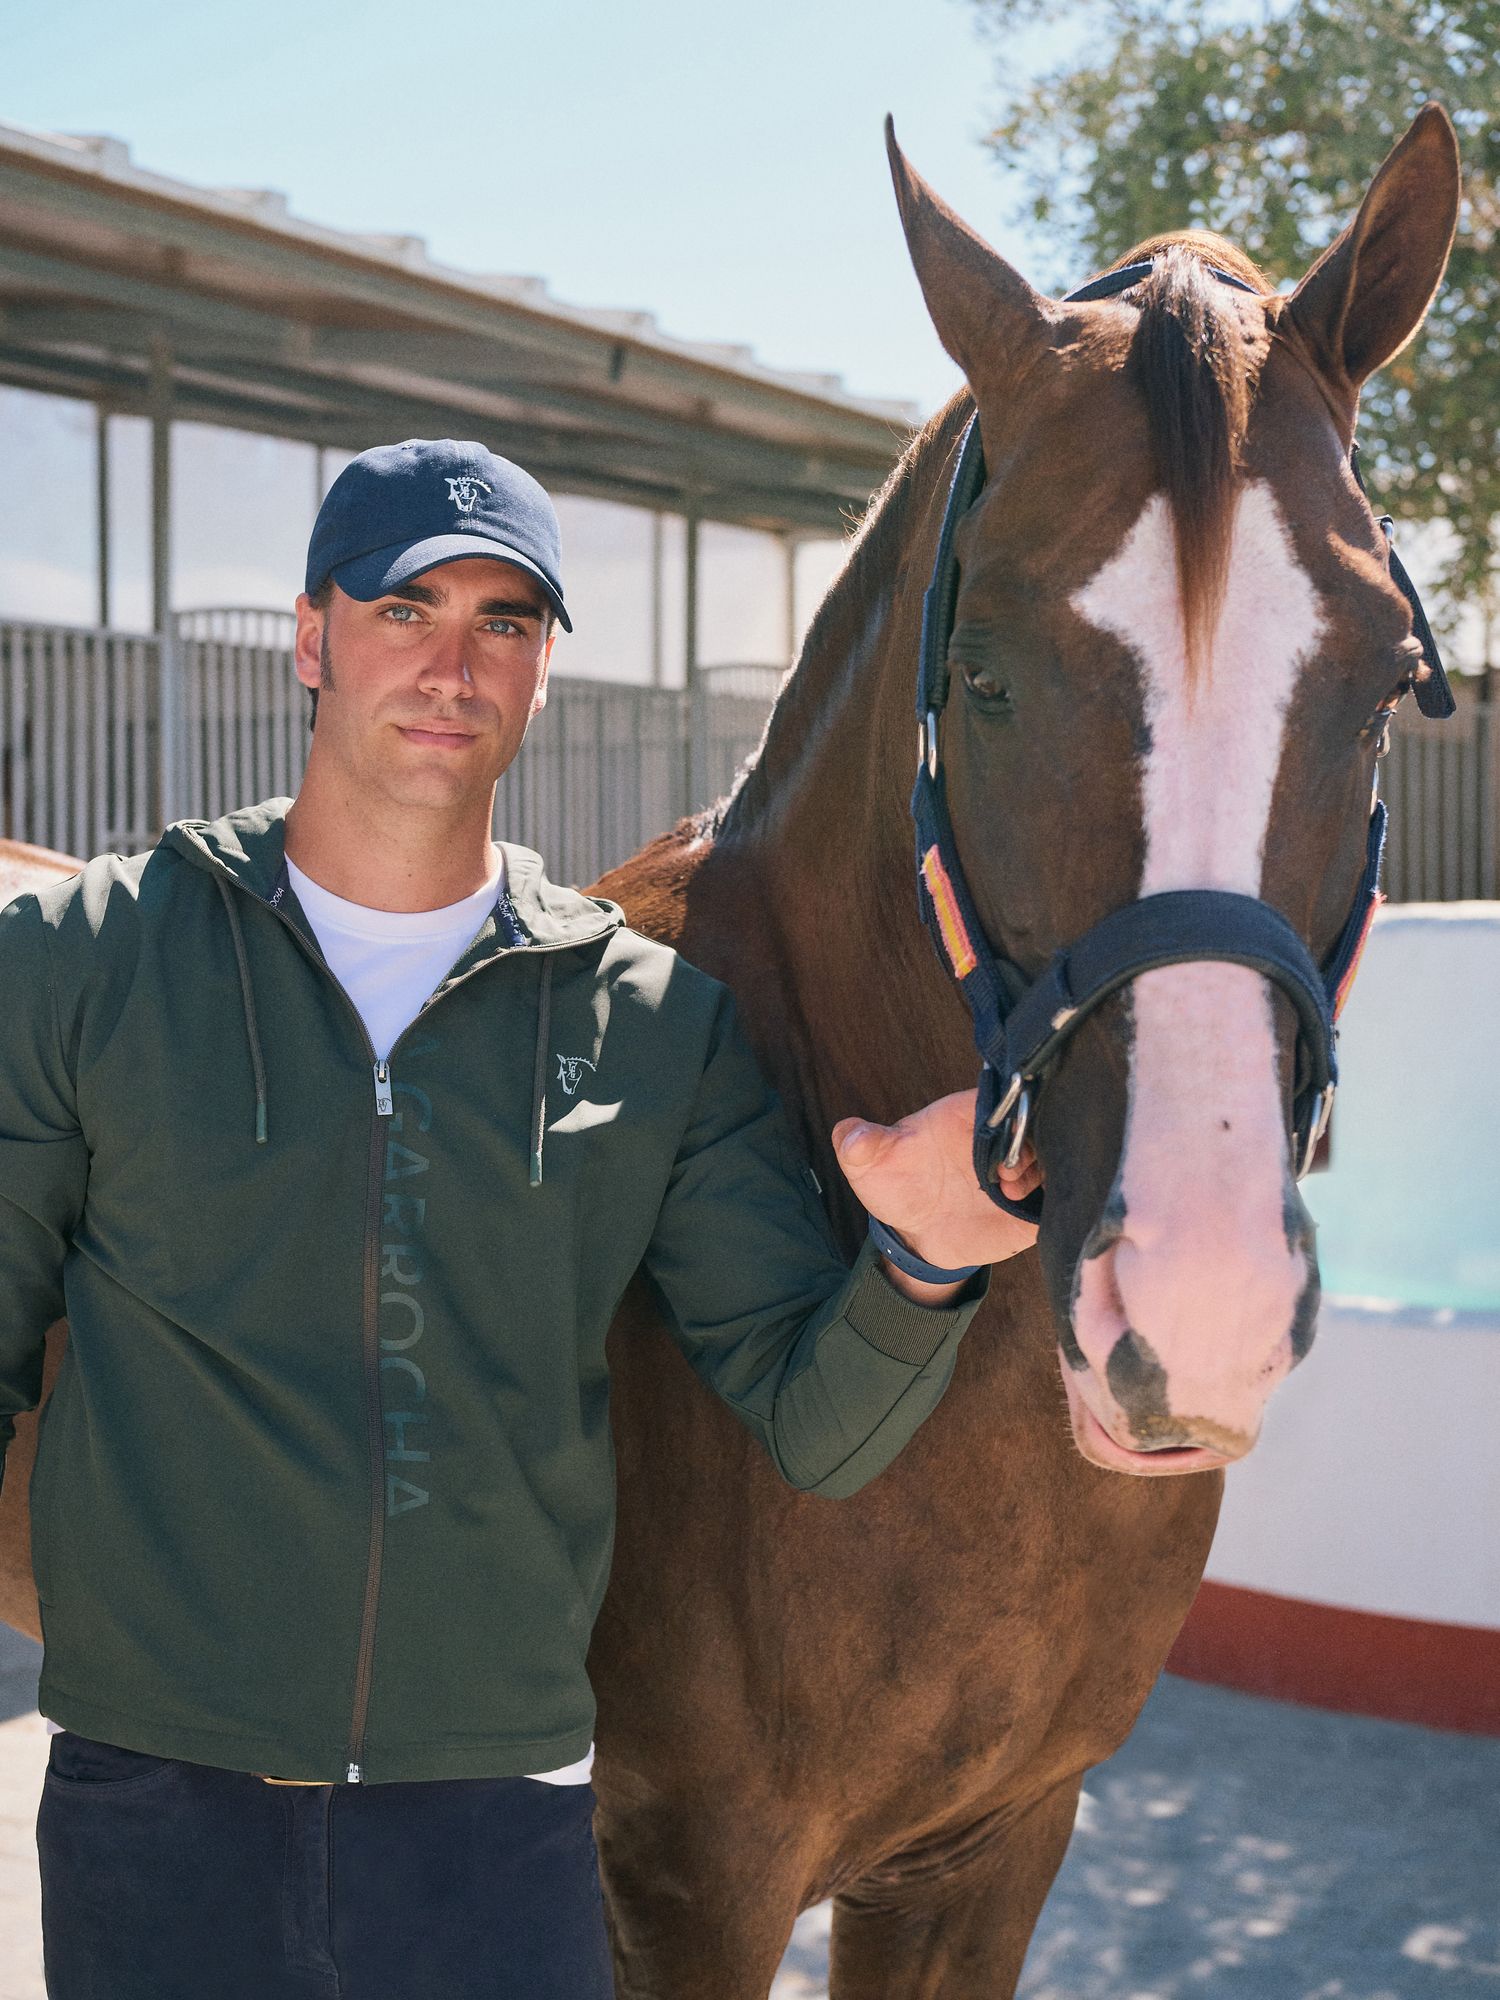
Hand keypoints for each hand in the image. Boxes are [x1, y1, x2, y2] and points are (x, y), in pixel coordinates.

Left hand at [832, 1088, 1040, 1271]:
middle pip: (1041, 1127)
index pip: (1005, 1101)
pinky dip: (1058, 1201)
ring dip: (1043, 1175)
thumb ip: (860, 1145)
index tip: (995, 1145)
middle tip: (1006, 1175)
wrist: (918, 1233)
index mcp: (969, 1114)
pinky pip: (1062, 1196)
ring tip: (1009, 1194)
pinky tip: (1028, 1211)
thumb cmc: (897, 1183)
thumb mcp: (871, 1164)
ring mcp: (1025, 1170)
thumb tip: (848, 1135)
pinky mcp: (1034, 1204)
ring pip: (1057, 1158)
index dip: (1008, 1119)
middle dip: (1033, 1147)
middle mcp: (1002, 1138)